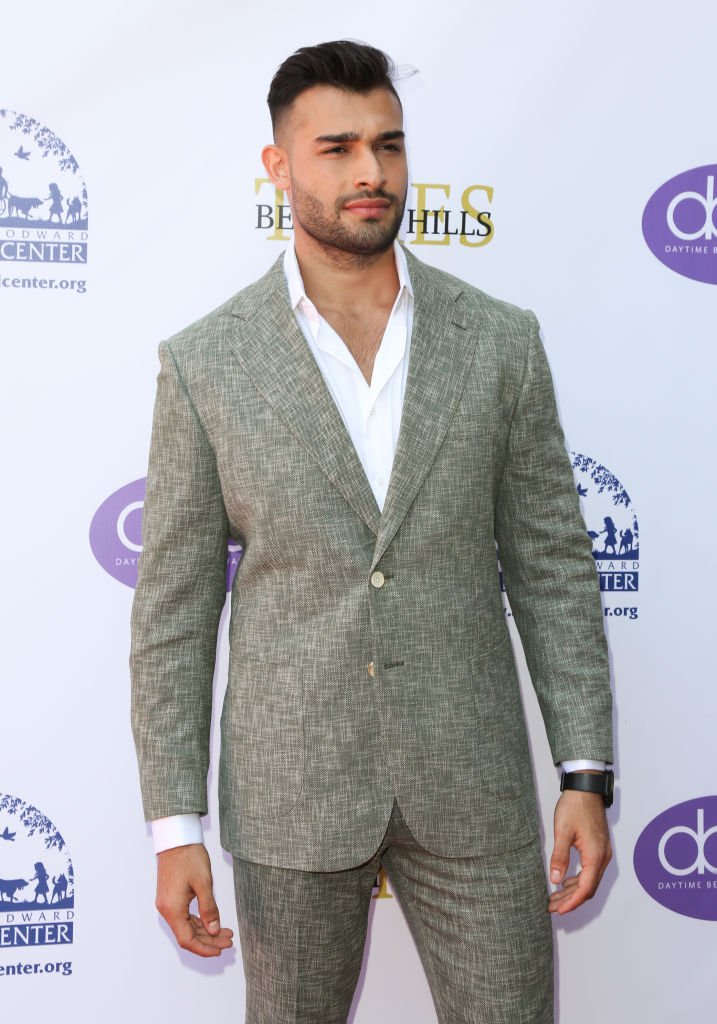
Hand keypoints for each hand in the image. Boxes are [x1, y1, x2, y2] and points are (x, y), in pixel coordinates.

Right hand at [155, 843, 233, 956]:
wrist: (176, 839)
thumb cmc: (189, 857)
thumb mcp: (203, 883)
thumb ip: (209, 909)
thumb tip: (214, 930)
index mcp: (172, 909)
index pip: (187, 939)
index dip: (204, 948)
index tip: (220, 950)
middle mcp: (167, 910)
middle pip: (187, 935)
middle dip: (209, 940)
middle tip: (229, 941)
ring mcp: (168, 904)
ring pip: (187, 926)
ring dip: (206, 931)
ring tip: (225, 933)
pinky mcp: (171, 898)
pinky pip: (185, 916)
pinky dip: (199, 921)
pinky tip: (213, 922)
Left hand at [548, 789, 611, 914]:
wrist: (586, 788)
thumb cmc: (575, 806)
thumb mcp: (562, 831)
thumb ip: (560, 857)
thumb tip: (556, 880)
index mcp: (595, 855)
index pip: (585, 888)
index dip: (572, 902)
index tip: (558, 910)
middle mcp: (602, 857)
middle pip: (589, 888)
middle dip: (571, 900)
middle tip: (552, 907)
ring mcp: (602, 853)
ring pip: (590, 880)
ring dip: (573, 891)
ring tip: (555, 897)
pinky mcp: (598, 848)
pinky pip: (590, 871)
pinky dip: (578, 880)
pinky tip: (565, 882)